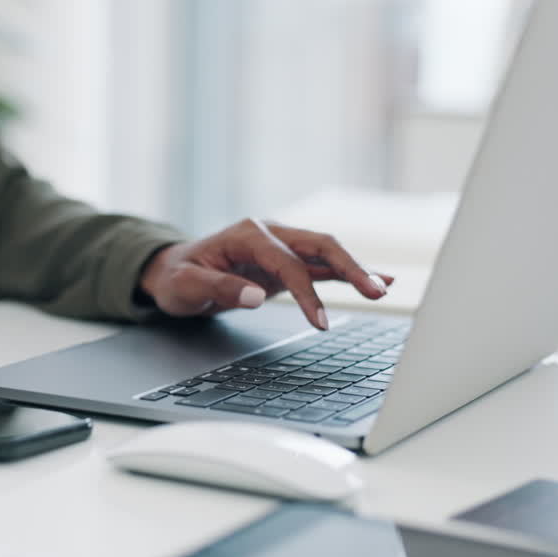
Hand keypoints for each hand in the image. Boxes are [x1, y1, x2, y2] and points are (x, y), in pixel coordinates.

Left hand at [138, 219, 392, 329]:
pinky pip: (323, 266)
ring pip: (327, 253)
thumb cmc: (178, 277)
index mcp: (249, 233)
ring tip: (385, 288)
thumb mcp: (187, 285)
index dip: (306, 293)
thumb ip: (220, 288)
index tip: (320, 322)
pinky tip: (378, 280)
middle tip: (376, 292)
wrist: (172, 271)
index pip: (288, 263)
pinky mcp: (287, 262)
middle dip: (351, 267)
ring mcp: (282, 246)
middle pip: (320, 244)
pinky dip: (348, 273)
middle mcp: (271, 233)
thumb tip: (255, 297)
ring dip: (356, 269)